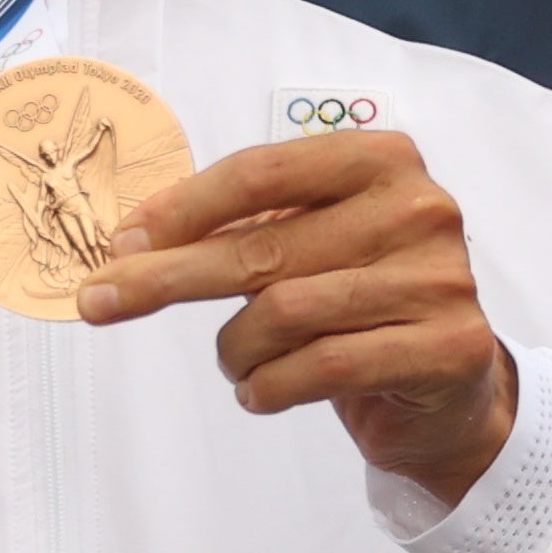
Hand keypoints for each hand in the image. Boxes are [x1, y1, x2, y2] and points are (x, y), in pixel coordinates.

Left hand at [76, 128, 518, 502]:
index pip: (261, 173)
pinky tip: (259, 392)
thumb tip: (131, 244)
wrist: (450, 387)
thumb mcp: (306, 245)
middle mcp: (419, 209)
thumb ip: (239, 230)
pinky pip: (322, 367)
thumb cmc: (358, 302)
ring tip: (236, 364)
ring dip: (235, 348)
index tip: (121, 243)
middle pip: (261, 245)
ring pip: (285, 311)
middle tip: (101, 301)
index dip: (181, 208)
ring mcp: (440, 279)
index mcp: (381, 160)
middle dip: (167, 278)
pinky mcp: (448, 348)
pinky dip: (269, 385)